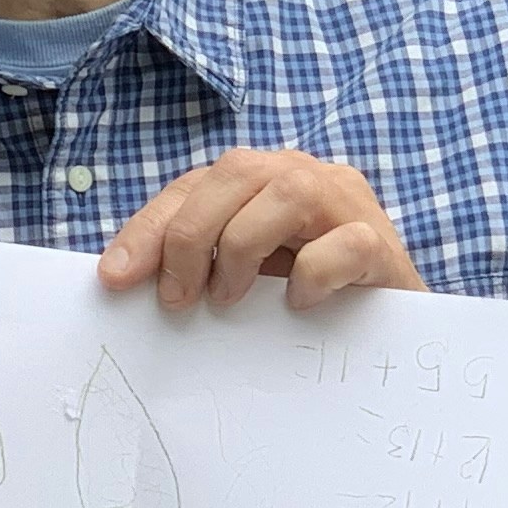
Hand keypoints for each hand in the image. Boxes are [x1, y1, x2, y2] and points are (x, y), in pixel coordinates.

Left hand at [98, 147, 424, 312]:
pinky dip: (312, 276)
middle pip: (237, 171)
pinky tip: (298, 306)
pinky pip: (345, 244)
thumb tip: (123, 280)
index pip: (196, 184)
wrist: (392, 336)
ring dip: (243, 246)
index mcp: (266, 181)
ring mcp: (349, 206)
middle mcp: (308, 178)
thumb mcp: (243, 278)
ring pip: (289, 191)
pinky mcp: (383, 247)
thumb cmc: (307, 303)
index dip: (150, 227)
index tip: (115, 278)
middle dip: (191, 235)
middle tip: (177, 299)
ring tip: (229, 298)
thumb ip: (198, 266)